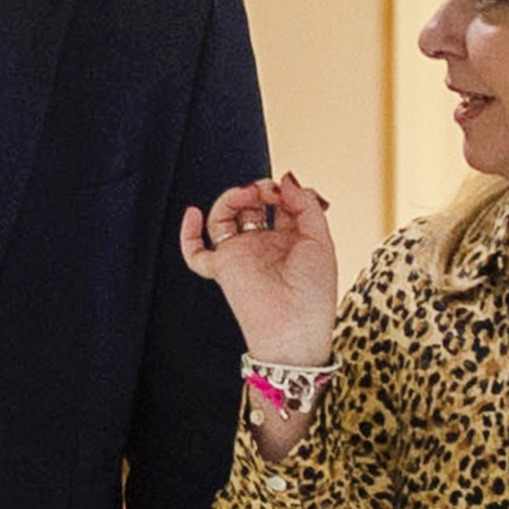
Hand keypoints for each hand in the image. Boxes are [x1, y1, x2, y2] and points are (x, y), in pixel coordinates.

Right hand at [178, 173, 337, 365]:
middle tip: (266, 189)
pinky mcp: (222, 268)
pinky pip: (196, 252)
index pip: (282, 203)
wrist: (294, 329)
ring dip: (232, 198)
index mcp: (292, 240)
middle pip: (252, 205)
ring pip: (225, 218)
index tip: (289, 188)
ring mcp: (242, 255)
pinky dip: (188, 234)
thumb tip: (286, 179)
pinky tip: (193, 214)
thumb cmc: (313, 293)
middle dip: (259, 189)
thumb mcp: (320, 240)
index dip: (285, 190)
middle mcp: (265, 245)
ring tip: (245, 192)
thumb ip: (305, 206)